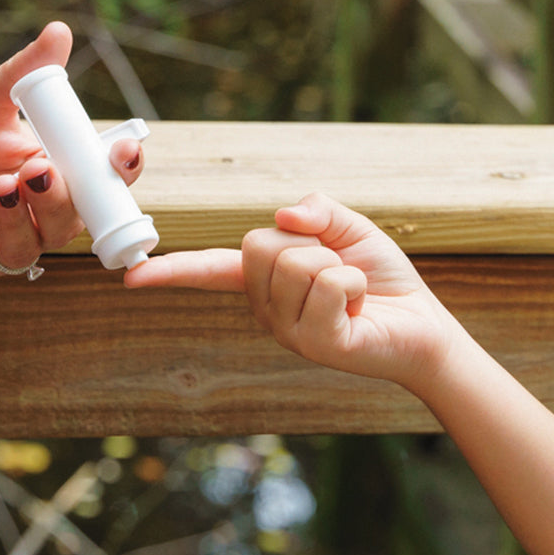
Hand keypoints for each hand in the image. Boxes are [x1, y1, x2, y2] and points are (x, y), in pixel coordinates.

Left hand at [0, 22, 143, 279]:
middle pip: (71, 224)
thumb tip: (58, 31)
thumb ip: (28, 72)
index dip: (121, 174)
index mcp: (56, 176)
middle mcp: (35, 215)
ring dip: (19, 217)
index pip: (103, 185)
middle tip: (40, 169)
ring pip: (28, 248)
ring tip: (2, 182)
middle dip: (62, 200)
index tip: (123, 150)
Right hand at [124, 192, 458, 389]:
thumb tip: (284, 216)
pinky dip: (354, 282)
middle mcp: (267, 309)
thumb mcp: (348, 229)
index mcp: (266, 280)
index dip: (172, 271)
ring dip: (338, 264)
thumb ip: (315, 210)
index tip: (129, 278)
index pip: (211, 270)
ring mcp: (289, 331)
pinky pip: (328, 284)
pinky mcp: (318, 344)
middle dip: (307, 242)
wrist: (424, 324)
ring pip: (296, 262)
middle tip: (336, 268)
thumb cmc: (382, 278)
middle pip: (259, 244)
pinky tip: (362, 306)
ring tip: (352, 290)